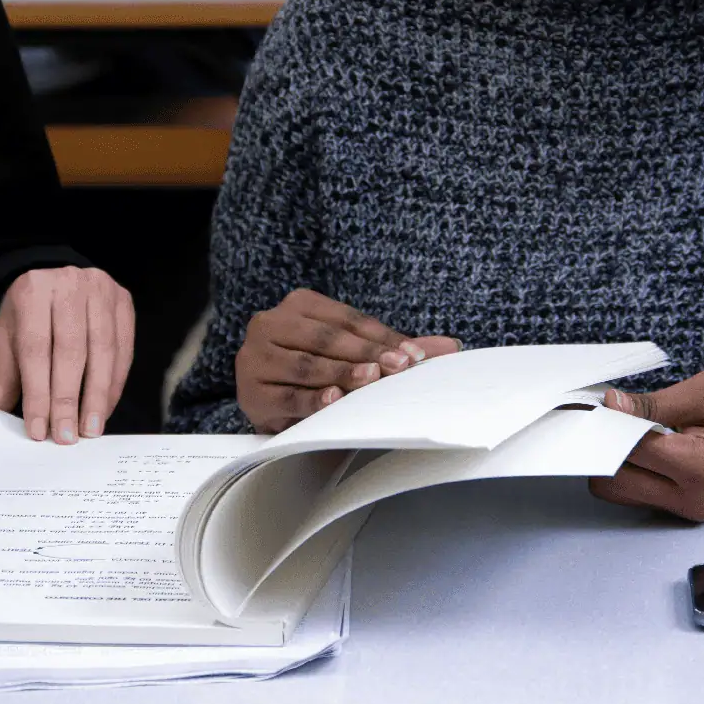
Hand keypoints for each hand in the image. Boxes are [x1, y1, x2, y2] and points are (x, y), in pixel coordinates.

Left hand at [0, 267, 134, 442]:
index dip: (38, 393)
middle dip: (68, 399)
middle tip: (66, 437)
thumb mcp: (7, 346)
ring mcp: (101, 290)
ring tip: (89, 430)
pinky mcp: (124, 303)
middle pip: (71, 350)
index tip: (39, 430)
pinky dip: (114, 385)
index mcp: (32, 290)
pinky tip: (104, 409)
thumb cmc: (29, 322)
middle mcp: (69, 283)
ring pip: (102, 351)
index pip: (35, 348)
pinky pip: (123, 350)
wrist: (54, 290)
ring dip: (97, 397)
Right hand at [236, 288, 459, 432]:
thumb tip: (451, 346)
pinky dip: (312, 399)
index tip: (414, 355)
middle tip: (399, 367)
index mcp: (298, 304)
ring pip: (307, 365)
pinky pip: (287, 396)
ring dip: (341, 373)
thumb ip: (394, 348)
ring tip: (371, 379)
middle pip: (327, 338)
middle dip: (367, 353)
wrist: (266, 397)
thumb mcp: (351, 353)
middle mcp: (271, 323)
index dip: (382, 337)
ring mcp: (256, 357)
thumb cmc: (315, 371)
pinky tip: (333, 399)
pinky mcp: (251, 392)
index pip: (346, 319)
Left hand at [588, 364, 703, 521]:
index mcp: (699, 468)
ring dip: (615, 461)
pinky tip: (642, 444)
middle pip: (613, 482)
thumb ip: (654, 403)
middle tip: (609, 418)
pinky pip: (640, 493)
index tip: (600, 403)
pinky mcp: (687, 508)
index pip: (629, 450)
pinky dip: (631, 470)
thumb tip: (612, 406)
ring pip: (621, 492)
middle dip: (604, 448)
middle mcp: (691, 499)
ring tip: (629, 430)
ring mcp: (689, 509)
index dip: (608, 423)